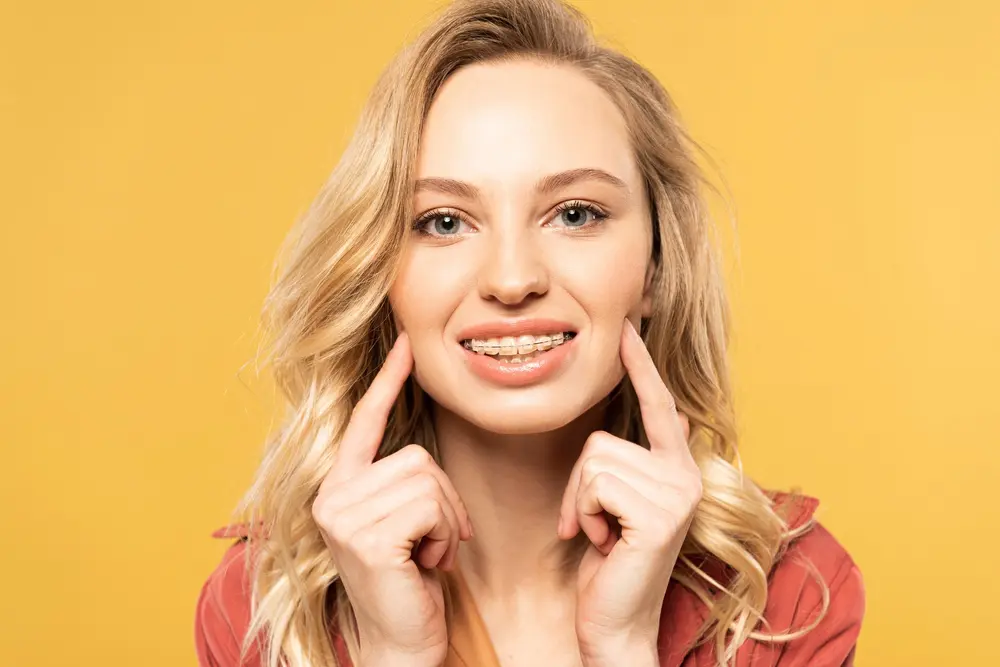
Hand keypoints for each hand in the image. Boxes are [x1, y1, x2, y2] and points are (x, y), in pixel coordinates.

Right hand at [312, 333, 473, 666]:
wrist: (402, 644)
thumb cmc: (410, 583)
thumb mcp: (402, 523)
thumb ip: (400, 483)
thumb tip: (421, 453)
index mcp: (339, 488)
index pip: (365, 423)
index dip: (387, 381)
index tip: (406, 343)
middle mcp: (332, 496)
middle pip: (416, 456)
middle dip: (443, 499)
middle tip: (433, 542)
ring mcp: (343, 516)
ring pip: (428, 479)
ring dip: (446, 520)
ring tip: (427, 554)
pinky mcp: (366, 537)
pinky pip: (431, 505)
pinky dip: (445, 535)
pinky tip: (427, 564)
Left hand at [558, 319, 701, 665]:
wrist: (614, 624)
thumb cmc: (608, 565)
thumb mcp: (614, 505)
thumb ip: (624, 465)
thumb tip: (634, 425)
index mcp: (677, 469)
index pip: (657, 405)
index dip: (639, 366)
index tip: (627, 327)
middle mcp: (685, 475)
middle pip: (601, 439)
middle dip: (578, 485)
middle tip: (592, 525)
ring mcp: (677, 493)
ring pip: (594, 460)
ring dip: (580, 502)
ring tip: (601, 535)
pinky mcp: (660, 513)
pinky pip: (595, 483)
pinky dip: (584, 514)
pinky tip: (602, 543)